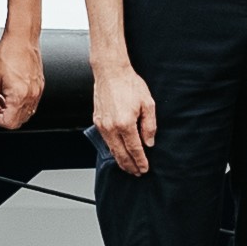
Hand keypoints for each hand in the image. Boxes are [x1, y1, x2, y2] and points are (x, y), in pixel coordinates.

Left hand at [0, 29, 43, 132]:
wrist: (22, 38)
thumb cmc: (7, 54)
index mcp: (19, 96)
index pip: (9, 123)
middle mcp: (31, 96)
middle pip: (19, 122)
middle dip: (5, 116)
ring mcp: (37, 91)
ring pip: (26, 114)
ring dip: (14, 110)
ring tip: (4, 94)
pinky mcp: (40, 86)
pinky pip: (32, 103)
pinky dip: (22, 102)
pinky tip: (13, 90)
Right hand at [93, 57, 156, 175]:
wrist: (110, 72)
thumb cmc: (129, 84)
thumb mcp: (147, 104)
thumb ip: (149, 126)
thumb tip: (149, 143)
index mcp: (125, 123)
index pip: (134, 149)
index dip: (140, 161)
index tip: (145, 169)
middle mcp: (111, 127)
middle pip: (121, 154)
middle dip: (130, 166)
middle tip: (138, 173)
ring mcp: (102, 125)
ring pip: (111, 150)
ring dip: (120, 160)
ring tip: (129, 167)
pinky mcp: (97, 121)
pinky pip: (106, 141)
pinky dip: (113, 150)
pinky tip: (119, 153)